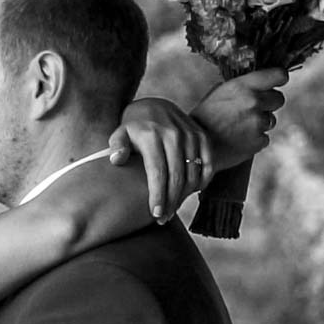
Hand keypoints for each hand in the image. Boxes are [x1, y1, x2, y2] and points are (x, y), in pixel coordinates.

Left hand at [108, 98, 212, 223]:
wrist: (155, 105)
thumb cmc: (134, 127)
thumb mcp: (120, 133)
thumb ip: (116, 146)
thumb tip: (117, 160)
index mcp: (152, 136)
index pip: (157, 173)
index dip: (158, 196)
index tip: (155, 214)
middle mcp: (174, 134)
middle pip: (176, 177)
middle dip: (171, 201)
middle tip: (163, 218)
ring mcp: (190, 135)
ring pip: (193, 174)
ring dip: (185, 196)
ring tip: (173, 208)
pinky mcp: (202, 136)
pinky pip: (207, 164)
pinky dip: (202, 182)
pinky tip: (191, 193)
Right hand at [190, 68, 288, 169]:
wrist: (196, 148)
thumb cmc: (204, 118)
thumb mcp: (218, 93)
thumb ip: (240, 87)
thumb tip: (257, 83)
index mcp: (243, 86)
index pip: (278, 75)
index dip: (279, 78)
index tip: (277, 81)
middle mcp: (254, 102)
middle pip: (279, 98)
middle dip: (269, 103)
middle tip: (253, 109)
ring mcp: (258, 123)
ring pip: (271, 120)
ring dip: (259, 122)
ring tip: (238, 127)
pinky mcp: (259, 142)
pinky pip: (264, 137)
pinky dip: (254, 139)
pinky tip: (238, 139)